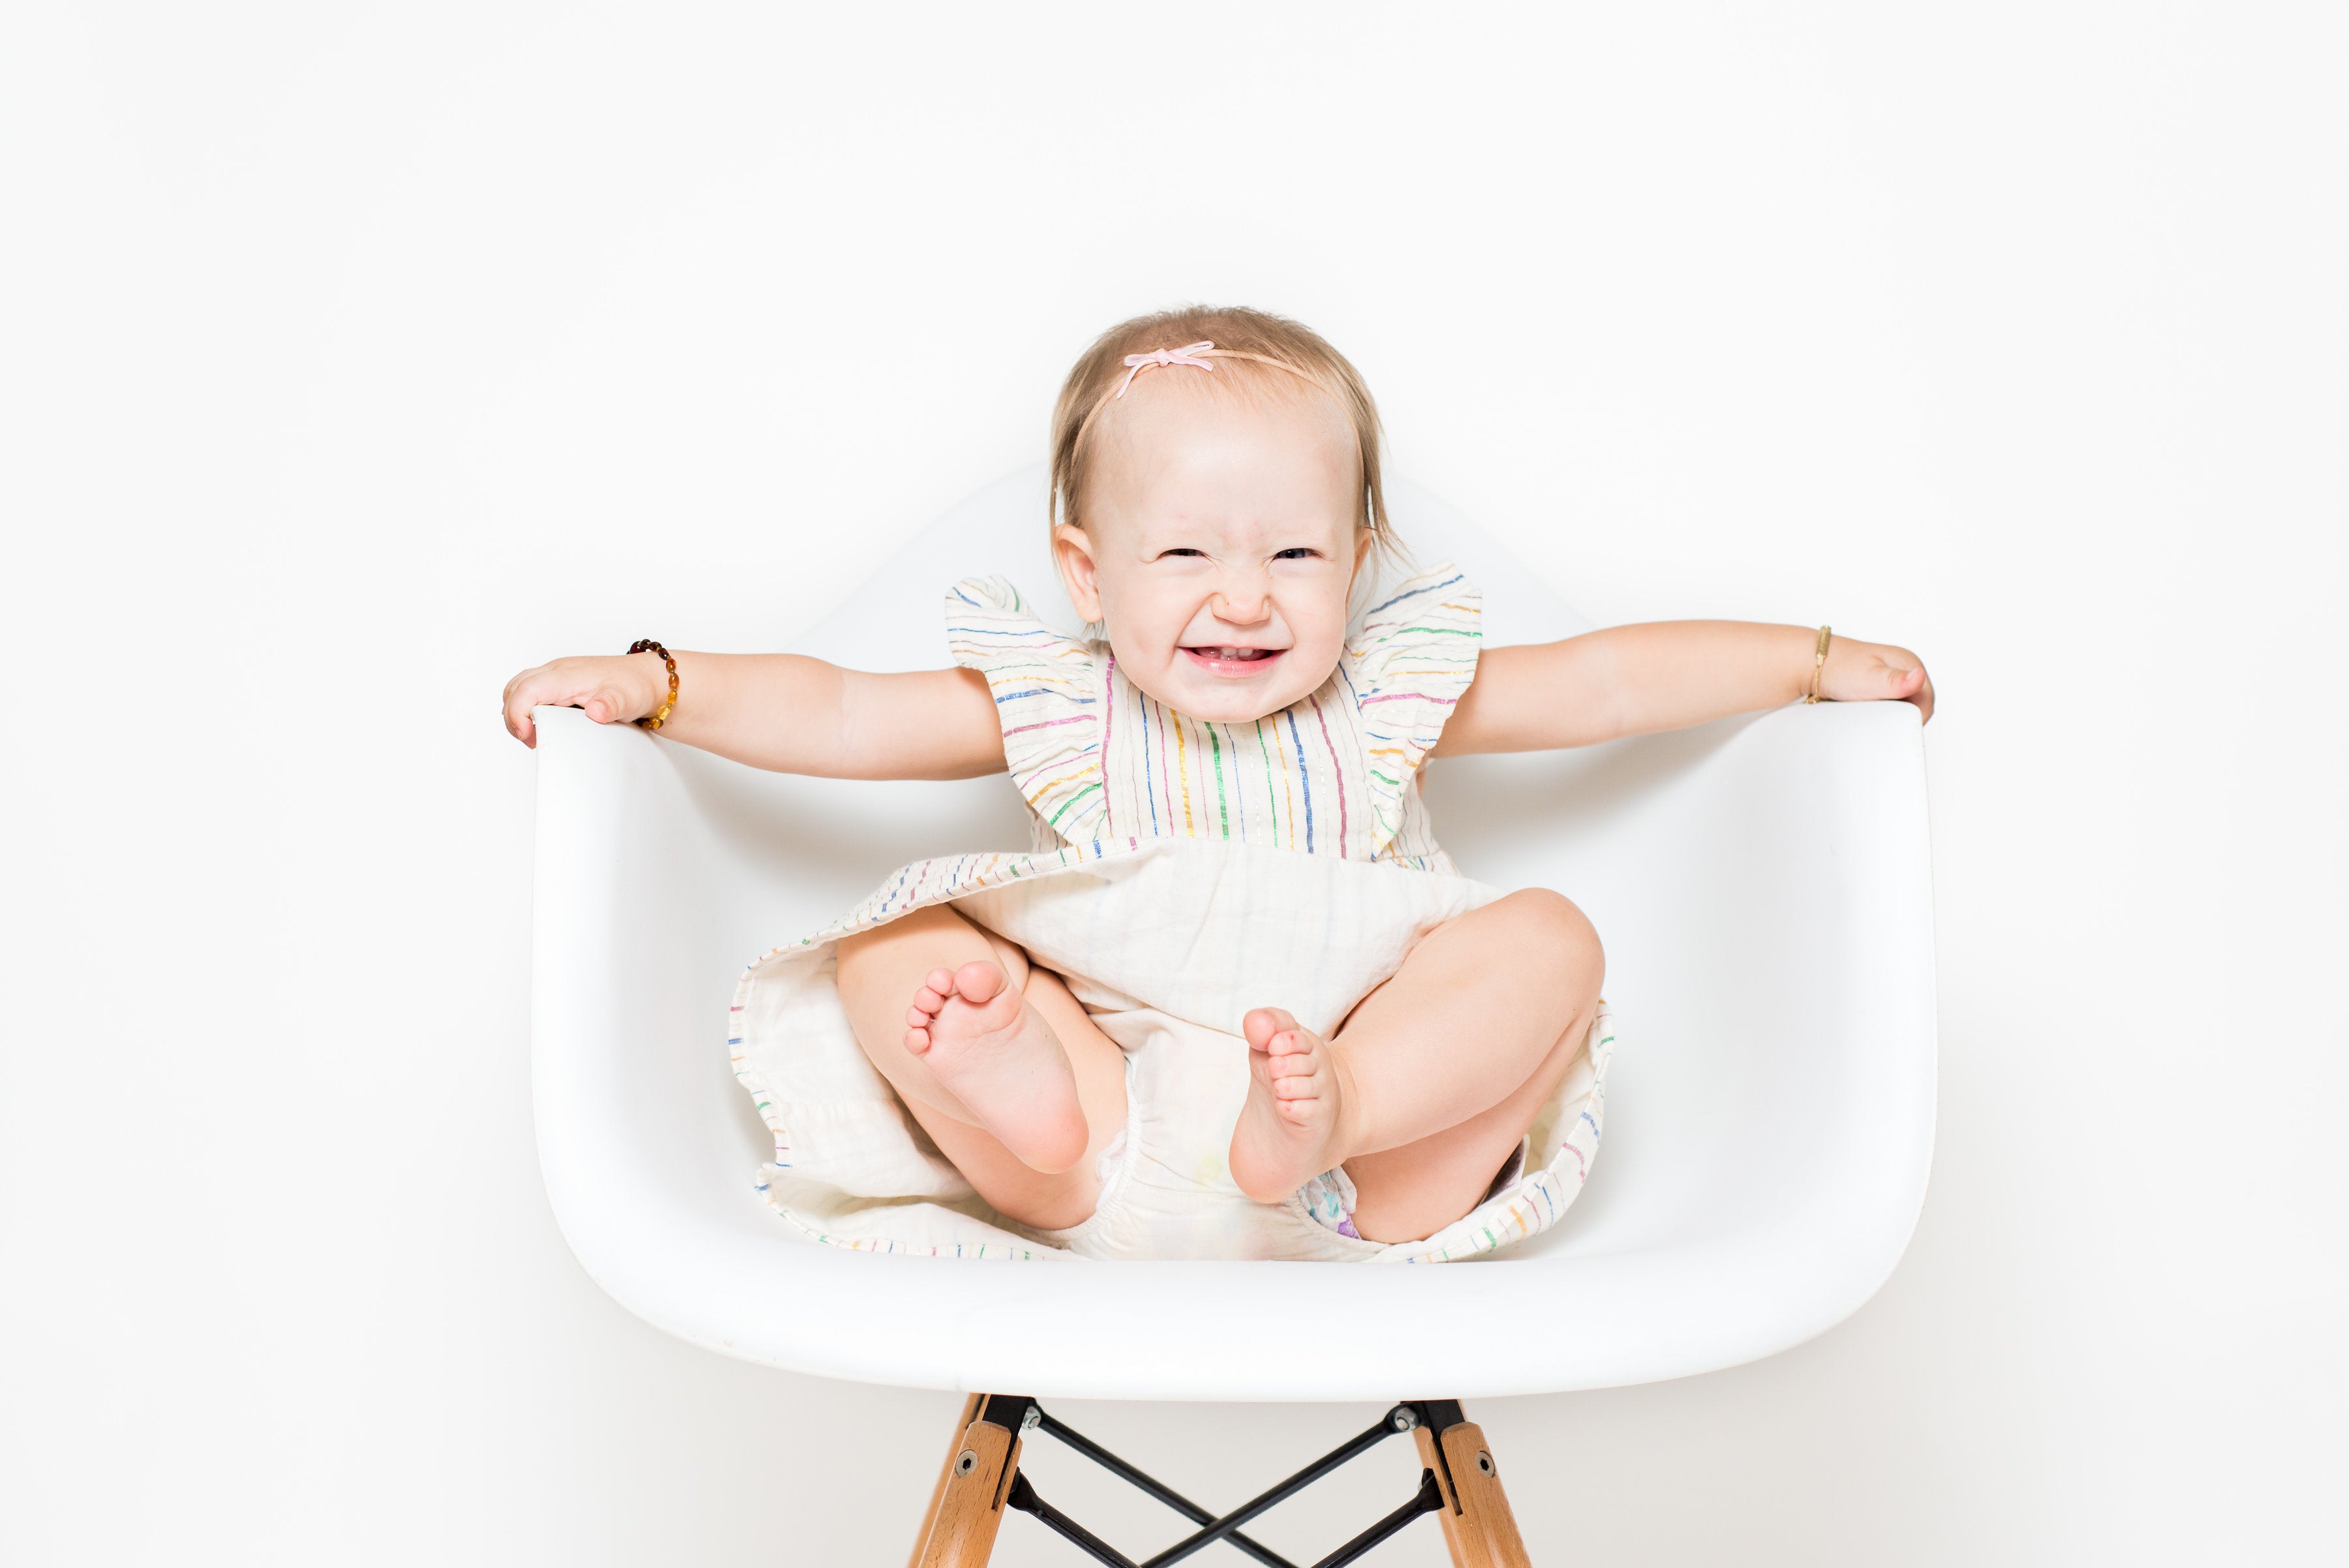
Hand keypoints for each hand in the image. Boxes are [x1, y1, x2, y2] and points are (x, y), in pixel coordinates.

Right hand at [501, 652, 666, 747]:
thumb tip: (595, 712)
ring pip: (519, 688)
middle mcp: (557, 671)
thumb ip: (610, 705)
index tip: (528, 736)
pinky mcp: (559, 683)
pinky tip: (542, 724)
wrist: (648, 680)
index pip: (526, 689)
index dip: (517, 713)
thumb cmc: (636, 687)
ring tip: (534, 734)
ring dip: (517, 711)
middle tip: (531, 740)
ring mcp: (556, 675)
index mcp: (566, 675)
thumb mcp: (627, 699)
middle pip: (515, 688)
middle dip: (513, 715)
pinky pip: (530, 691)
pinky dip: (526, 707)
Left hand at [1819, 634, 1934, 721]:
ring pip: (1899, 705)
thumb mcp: (1869, 678)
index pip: (1926, 700)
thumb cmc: (1837, 669)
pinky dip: (1877, 711)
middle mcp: (1901, 668)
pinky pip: (1884, 704)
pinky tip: (1865, 711)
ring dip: (1888, 714)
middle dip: (1901, 715)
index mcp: (1908, 662)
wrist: (1808, 665)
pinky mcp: (1875, 685)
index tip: (1895, 725)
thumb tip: (1919, 677)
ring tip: (1869, 714)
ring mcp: (1888, 676)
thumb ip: (1895, 681)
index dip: (1915, 717)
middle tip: (1879, 720)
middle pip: (1914, 704)